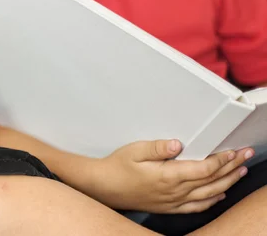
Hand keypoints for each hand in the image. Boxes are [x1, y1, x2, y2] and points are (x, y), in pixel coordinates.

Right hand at [95, 139, 252, 213]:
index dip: (221, 160)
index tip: (234, 150)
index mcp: (168, 176)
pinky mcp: (169, 206)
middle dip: (231, 168)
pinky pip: (197, 207)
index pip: (203, 168)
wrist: (104, 187)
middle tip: (246, 156)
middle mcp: (174, 191)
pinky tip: (220, 194)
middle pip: (211, 181)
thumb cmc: (117, 166)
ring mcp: (173, 201)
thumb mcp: (134, 151)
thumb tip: (177, 143)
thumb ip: (157, 147)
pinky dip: (212, 200)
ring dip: (227, 183)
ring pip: (208, 194)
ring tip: (240, 172)